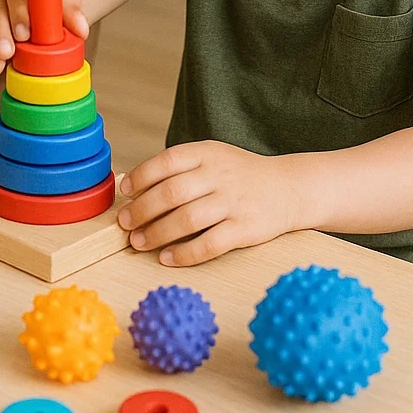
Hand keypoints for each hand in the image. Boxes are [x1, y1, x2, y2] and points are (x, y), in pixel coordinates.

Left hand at [117, 141, 302, 265]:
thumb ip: (180, 168)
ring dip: (157, 233)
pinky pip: (209, 244)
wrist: (288, 188)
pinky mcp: (245, 229)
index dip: (142, 177)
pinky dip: (184, 254)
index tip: (126, 191)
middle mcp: (219, 176)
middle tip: (125, 224)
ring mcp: (233, 202)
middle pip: (171, 193)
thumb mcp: (213, 158)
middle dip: (142, 210)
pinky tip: (167, 258)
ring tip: (139, 243)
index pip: (167, 161)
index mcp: (207, 153)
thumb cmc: (239, 175)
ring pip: (187, 220)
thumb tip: (134, 187)